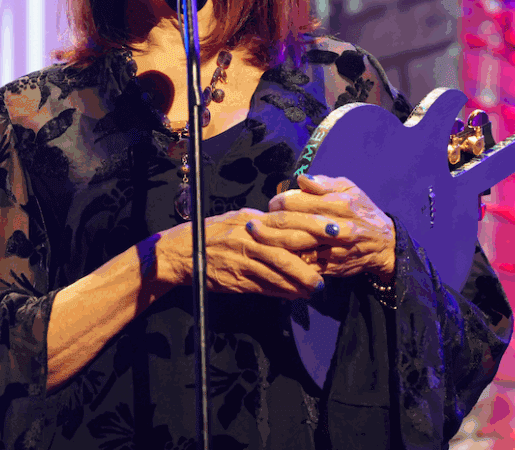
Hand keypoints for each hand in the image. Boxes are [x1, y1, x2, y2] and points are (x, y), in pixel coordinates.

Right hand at [159, 209, 325, 299]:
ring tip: (316, 288)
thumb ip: (262, 223)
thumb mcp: (237, 219)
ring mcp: (243, 260)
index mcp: (251, 221)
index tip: (333, 232)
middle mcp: (249, 239)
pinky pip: (265, 286)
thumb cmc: (211, 234)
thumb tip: (288, 223)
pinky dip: (282, 291)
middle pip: (286, 249)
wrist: (182, 253)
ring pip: (277, 272)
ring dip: (300, 281)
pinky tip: (295, 295)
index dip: (312, 228)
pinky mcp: (237, 279)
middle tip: (329, 267)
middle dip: (311, 260)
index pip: (287, 223)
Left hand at [247, 174, 395, 282]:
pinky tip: (272, 255)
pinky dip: (286, 260)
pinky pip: (303, 265)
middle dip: (269, 223)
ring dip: (272, 243)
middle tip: (254, 223)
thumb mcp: (349, 189)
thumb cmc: (361, 211)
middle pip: (294, 226)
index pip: (298, 201)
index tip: (272, 203)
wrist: (384, 244)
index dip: (279, 201)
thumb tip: (301, 179)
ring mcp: (334, 250)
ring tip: (256, 237)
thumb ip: (323, 183)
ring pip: (296, 247)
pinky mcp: (331, 267)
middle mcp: (337, 228)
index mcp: (340, 204)